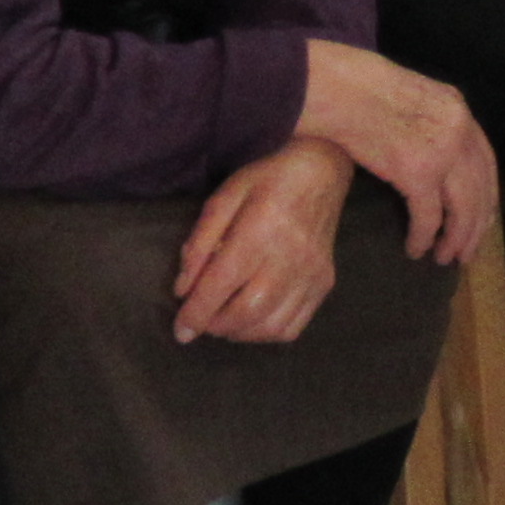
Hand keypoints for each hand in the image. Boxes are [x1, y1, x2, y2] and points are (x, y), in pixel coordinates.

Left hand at [174, 141, 349, 343]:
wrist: (321, 171)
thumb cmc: (267, 180)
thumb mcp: (224, 196)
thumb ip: (200, 242)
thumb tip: (183, 289)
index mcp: (260, 228)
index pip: (222, 283)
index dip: (196, 313)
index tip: (180, 331)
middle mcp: (290, 255)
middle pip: (246, 311)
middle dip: (215, 325)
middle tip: (201, 319)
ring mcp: (312, 272)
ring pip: (270, 326)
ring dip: (239, 333)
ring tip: (224, 320)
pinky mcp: (324, 282)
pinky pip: (293, 327)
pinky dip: (266, 333)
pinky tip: (252, 319)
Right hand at [293, 41, 499, 264]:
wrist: (339, 87)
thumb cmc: (361, 90)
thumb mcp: (412, 98)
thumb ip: (432, 122)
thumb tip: (435, 157)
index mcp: (459, 110)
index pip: (486, 162)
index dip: (486, 195)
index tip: (483, 219)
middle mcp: (459, 130)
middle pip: (480, 189)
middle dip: (475, 226)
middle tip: (467, 252)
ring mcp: (442, 151)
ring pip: (462, 209)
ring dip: (455, 239)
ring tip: (445, 258)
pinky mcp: (418, 172)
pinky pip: (428, 217)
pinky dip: (423, 237)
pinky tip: (416, 250)